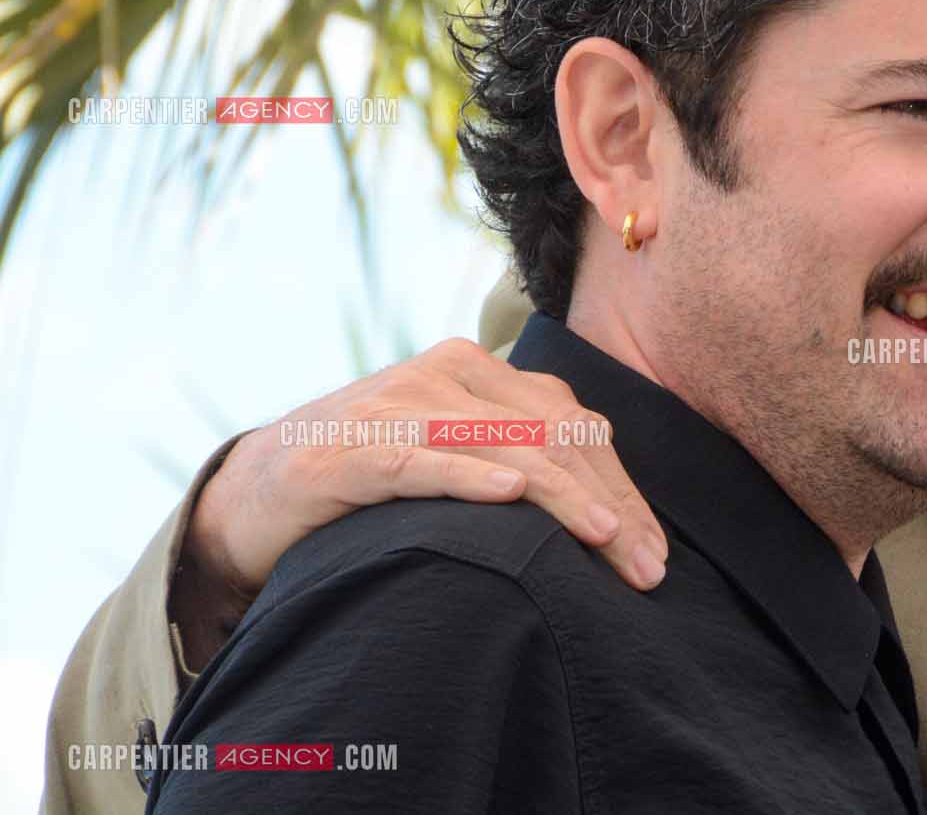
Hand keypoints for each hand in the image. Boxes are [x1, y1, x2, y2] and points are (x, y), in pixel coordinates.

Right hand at [175, 338, 665, 667]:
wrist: (257, 485)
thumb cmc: (377, 473)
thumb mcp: (458, 455)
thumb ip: (521, 458)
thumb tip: (614, 513)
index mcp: (484, 371)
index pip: (576, 428)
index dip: (624, 490)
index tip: (655, 552)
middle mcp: (448, 374)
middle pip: (554, 436)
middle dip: (609, 504)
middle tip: (646, 569)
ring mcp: (398, 405)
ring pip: (503, 445)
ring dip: (561, 497)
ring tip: (603, 539)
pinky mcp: (350, 449)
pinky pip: (421, 460)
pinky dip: (470, 476)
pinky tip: (510, 497)